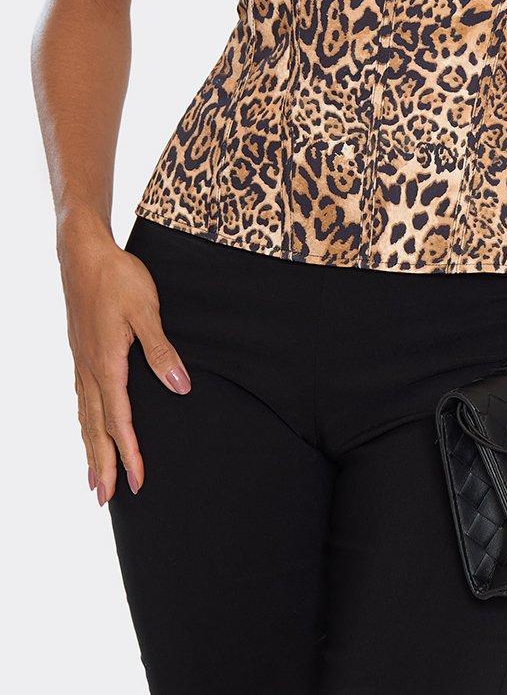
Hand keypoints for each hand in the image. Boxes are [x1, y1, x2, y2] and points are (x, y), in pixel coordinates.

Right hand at [60, 222, 189, 505]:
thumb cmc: (118, 278)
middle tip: (106, 499)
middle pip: (96, 427)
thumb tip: (180, 388)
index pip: (120, 420)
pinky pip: (81, 398)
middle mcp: (90, 369)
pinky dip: (84, 422)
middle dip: (103, 464)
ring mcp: (82, 361)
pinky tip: (88, 426)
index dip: (130, 454)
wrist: (84, 253)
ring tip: (94, 477)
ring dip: (90, 448)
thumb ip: (162, 351)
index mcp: (107, 364)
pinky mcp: (81, 352)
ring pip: (85, 415)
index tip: (138, 483)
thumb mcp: (146, 311)